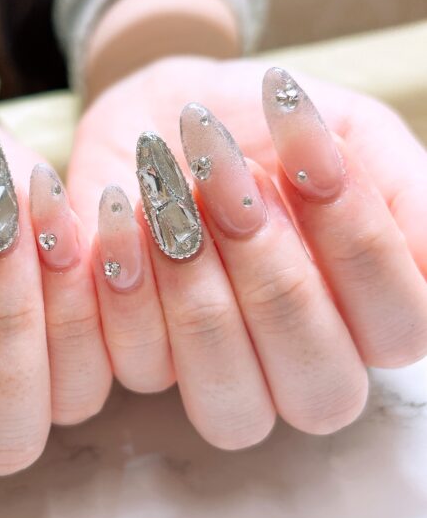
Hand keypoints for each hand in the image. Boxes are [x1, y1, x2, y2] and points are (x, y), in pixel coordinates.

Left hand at [68, 56, 426, 447]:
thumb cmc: (261, 125)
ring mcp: (219, 377)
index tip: (311, 153)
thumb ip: (407, 192)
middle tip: (231, 174)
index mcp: (366, 316)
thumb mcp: (348, 130)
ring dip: (196, 287)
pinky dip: (126, 286)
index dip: (357, 242)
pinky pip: (140, 366)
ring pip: (231, 406)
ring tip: (167, 195)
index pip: (400, 329)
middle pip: (319, 387)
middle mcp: (299, 365)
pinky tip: (118, 214)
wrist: (161, 111)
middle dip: (272, 272)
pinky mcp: (144, 361)